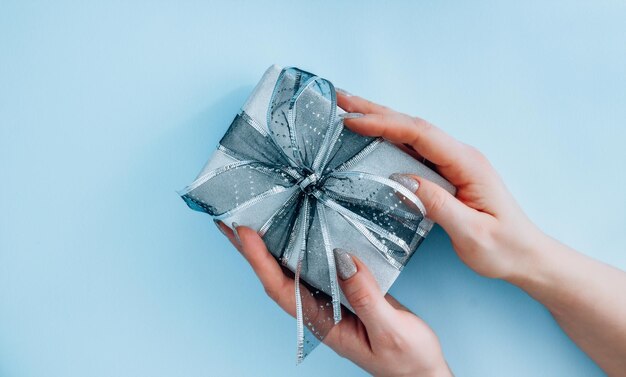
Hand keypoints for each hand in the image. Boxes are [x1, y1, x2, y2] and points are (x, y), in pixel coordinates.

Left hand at [216, 221, 451, 376]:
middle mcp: (319, 310)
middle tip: (228, 217)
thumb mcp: (389, 331)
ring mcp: (331, 300)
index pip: (280, 287)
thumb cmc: (407, 362)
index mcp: (322, 323)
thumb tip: (343, 258)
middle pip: (275, 275)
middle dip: (250, 249)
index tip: (242, 230)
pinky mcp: (346, 291)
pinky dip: (301, 243)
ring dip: (270, 243)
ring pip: (292, 268)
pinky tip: (298, 227)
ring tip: (252, 215)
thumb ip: (366, 297)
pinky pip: (316, 263)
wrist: (423, 374)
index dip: (259, 259)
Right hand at [337, 91, 543, 281]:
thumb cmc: (503, 248)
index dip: (384, 124)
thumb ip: (438, 205)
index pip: (420, 135)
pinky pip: (413, 148)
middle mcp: (460, 156)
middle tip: (340, 98)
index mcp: (467, 164)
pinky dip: (389, 137)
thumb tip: (403, 180)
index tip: (352, 120)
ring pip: (410, 133)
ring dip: (379, 119)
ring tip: (347, 111)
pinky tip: (372, 135)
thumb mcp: (472, 234)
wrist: (527, 255)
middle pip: (412, 125)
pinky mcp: (448, 172)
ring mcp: (454, 162)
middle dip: (374, 110)